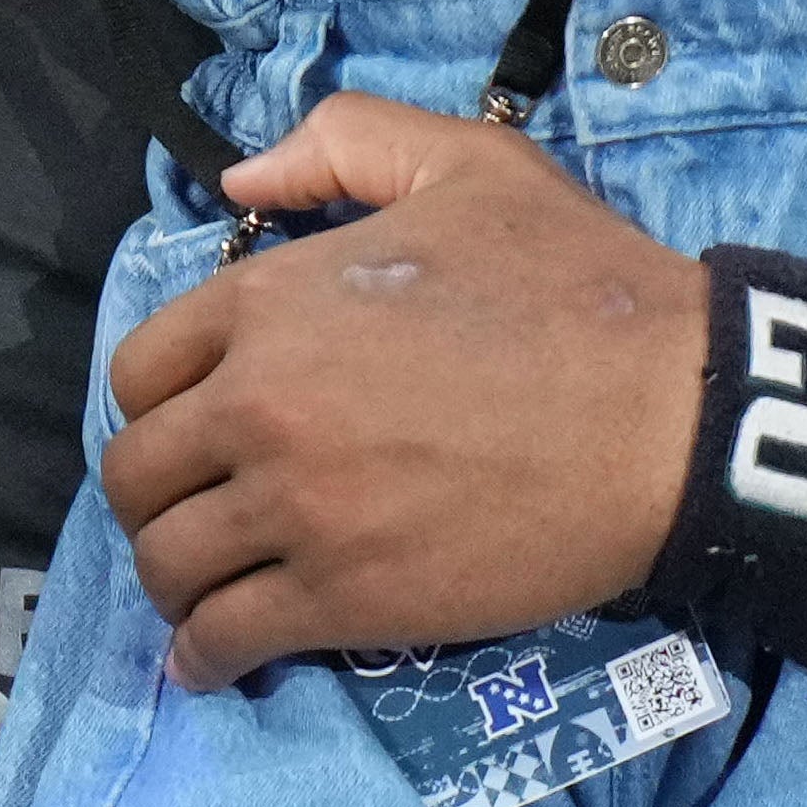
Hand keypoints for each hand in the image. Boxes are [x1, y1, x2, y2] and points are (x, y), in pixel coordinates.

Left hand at [102, 96, 704, 689]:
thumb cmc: (578, 284)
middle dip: (155, 495)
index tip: (192, 427)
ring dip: (173, 580)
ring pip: (169, 562)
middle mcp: (260, 406)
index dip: (158, 402)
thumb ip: (342, 144)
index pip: (140, 370)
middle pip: (137, 473)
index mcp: (271, 303)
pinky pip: (225, 638)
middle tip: (197, 510)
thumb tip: (239, 179)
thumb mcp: (467, 165)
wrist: (669, 415)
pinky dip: (204, 657)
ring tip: (204, 588)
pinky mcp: (344, 598)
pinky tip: (213, 661)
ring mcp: (297, 509)